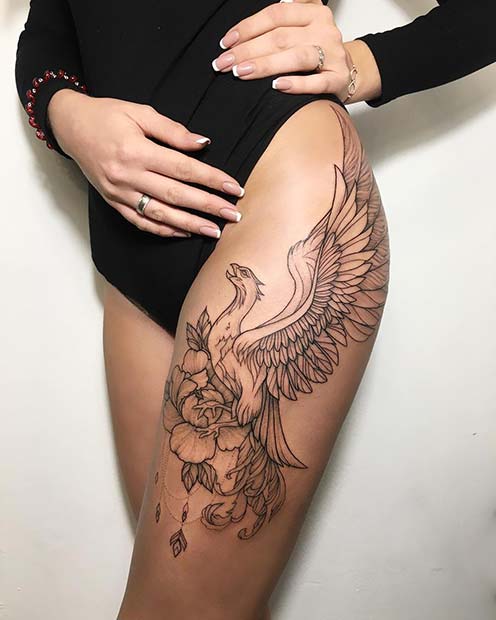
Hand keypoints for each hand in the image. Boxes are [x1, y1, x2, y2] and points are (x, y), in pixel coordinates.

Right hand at [47, 90, 244, 237]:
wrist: (69, 126)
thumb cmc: (107, 115)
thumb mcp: (140, 112)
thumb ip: (172, 130)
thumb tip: (203, 144)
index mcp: (136, 151)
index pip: (183, 169)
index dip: (211, 179)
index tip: (233, 187)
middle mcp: (128, 176)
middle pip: (176, 195)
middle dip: (208, 206)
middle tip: (233, 214)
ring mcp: (119, 193)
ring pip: (161, 215)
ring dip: (190, 225)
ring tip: (215, 231)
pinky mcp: (113, 203)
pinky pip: (141, 222)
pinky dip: (164, 230)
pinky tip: (184, 232)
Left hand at [211, 0, 353, 101]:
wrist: (348, 73)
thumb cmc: (317, 52)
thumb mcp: (303, 28)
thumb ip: (282, 21)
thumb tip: (243, 31)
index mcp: (313, 13)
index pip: (276, 15)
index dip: (249, 27)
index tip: (227, 42)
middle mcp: (324, 31)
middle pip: (280, 38)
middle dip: (248, 51)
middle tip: (224, 63)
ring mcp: (333, 55)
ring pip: (296, 58)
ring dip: (265, 65)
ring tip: (241, 73)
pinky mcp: (338, 79)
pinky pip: (316, 83)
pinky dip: (296, 84)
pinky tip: (277, 86)